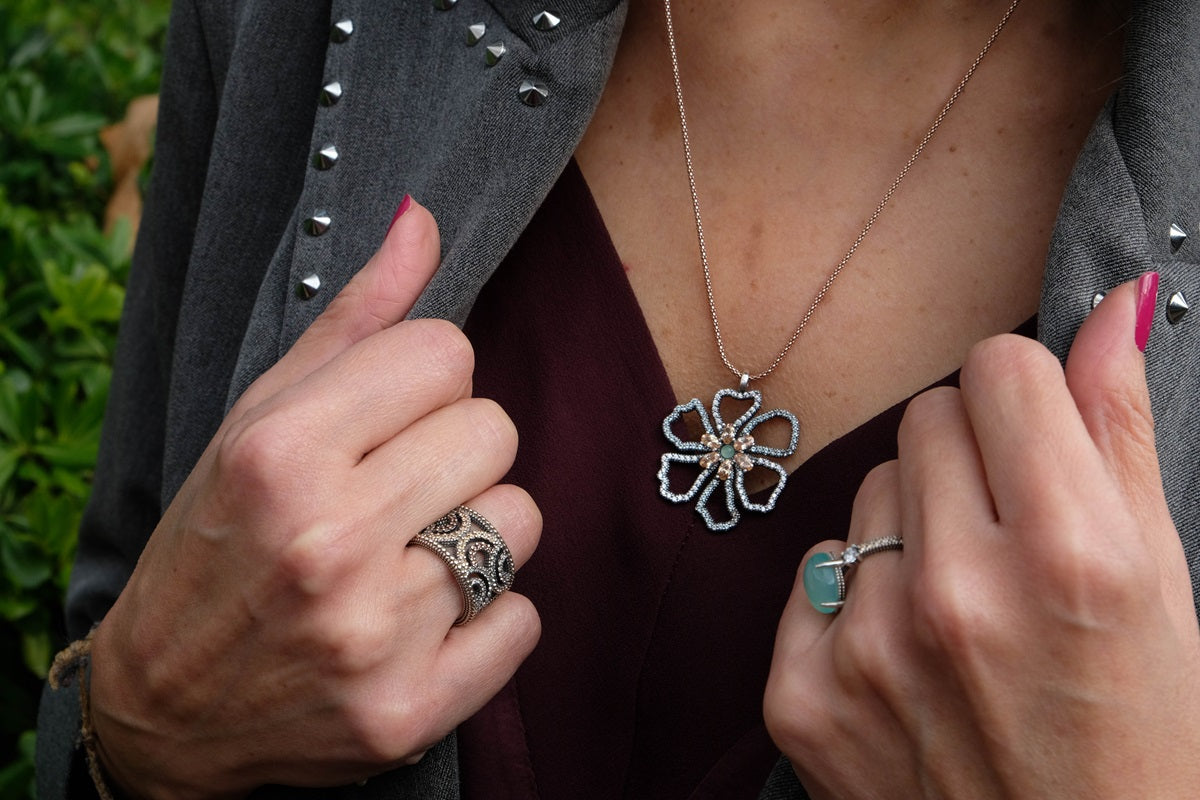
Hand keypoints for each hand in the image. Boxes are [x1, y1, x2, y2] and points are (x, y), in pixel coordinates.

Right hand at [88, 198, 541, 798]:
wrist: (166, 709)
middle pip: (496, 430)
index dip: (426, 382)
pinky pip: (524, 621)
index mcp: (280, 452)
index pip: (448, 353)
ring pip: (520, 520)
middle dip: (457, 452)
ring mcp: (371, 635)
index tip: (390, 418)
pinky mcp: (407, 712)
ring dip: (478, 531)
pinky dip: (489, 618)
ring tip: (411, 553)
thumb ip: (353, 322)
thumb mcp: (258, 421)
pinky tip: (427, 621)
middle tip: (399, 490)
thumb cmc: (218, 545)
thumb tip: (422, 219)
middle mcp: (325, 541)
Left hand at [764, 274, 1199, 797]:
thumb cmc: (1141, 738)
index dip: (1026, 400)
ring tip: (964, 606)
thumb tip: (1114, 304)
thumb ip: (1121, 433)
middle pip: (926, 418)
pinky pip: (814, 571)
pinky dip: (855, 598)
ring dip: (912, 527)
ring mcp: (871, 649)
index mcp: (1073, 556)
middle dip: (970, 459)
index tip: (1036, 441)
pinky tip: (908, 656)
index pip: (1000, 367)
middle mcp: (961, 596)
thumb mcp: (1164, 586)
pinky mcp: (804, 697)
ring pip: (866, 491)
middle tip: (1008, 539)